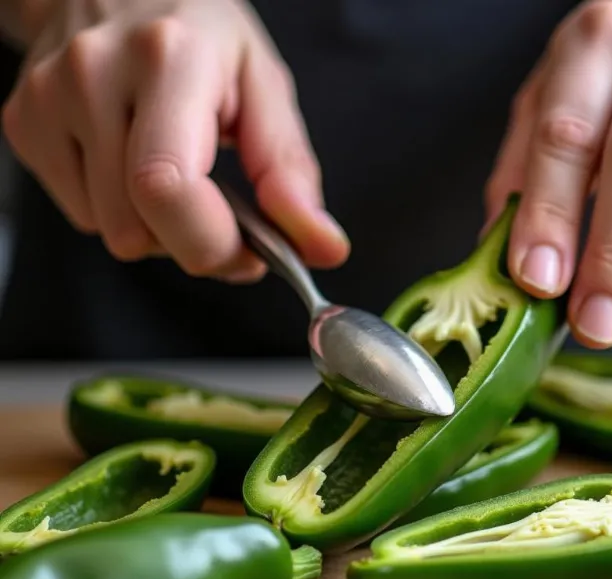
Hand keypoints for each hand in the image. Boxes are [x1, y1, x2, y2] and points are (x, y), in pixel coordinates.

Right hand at [1, 0, 349, 282]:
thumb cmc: (202, 36)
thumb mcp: (264, 89)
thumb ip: (291, 174)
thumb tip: (323, 246)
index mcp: (169, 58)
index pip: (167, 188)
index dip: (211, 245)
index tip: (248, 251)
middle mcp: (94, 72)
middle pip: (135, 229)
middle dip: (192, 244)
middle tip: (220, 216)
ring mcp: (46, 96)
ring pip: (110, 232)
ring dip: (155, 229)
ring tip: (175, 176)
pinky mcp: (22, 121)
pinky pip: (81, 216)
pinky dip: (118, 211)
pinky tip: (132, 164)